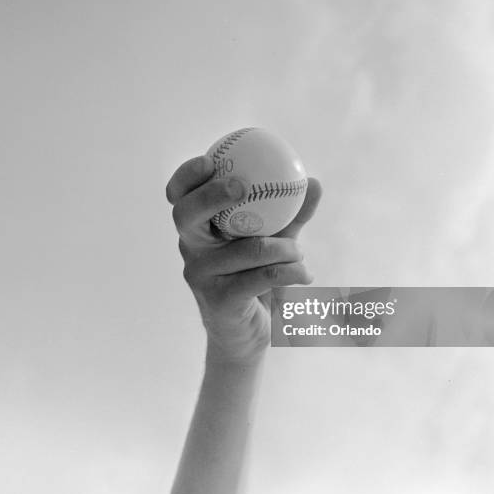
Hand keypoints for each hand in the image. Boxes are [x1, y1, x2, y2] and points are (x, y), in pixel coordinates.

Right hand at [166, 154, 321, 363]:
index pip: (179, 197)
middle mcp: (191, 249)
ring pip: (247, 248)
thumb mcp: (274, 242)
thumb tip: (314, 182)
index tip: (211, 161)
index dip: (186, 176)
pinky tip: (305, 275)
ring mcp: (200, 275)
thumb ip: (291, 214)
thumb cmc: (257, 278)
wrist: (248, 333)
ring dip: (286, 249)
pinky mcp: (219, 299)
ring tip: (300, 255)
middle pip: (186, 214)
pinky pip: (262, 275)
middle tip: (242, 186)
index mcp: (198, 229)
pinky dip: (291, 272)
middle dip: (211, 196)